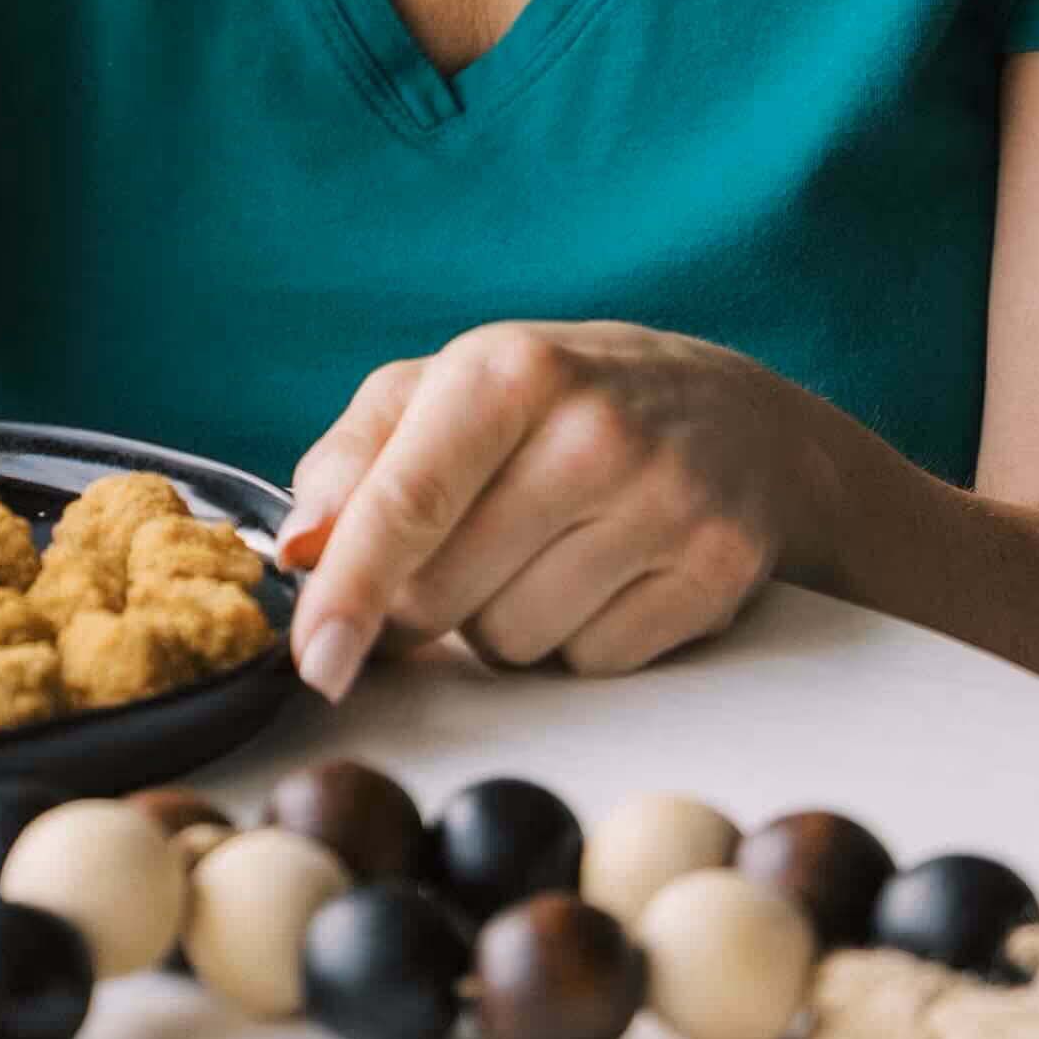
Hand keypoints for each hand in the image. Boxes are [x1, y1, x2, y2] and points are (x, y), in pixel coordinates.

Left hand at [280, 323, 832, 703]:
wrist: (739, 421)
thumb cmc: (560, 404)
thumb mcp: (450, 389)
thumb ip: (355, 458)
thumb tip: (300, 548)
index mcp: (509, 371)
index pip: (410, 500)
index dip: (352, 589)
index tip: (314, 660)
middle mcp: (593, 433)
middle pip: (444, 595)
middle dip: (425, 598)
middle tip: (470, 541)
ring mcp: (664, 505)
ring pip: (512, 644)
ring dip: (503, 621)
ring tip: (549, 547)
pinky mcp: (713, 574)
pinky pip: (590, 667)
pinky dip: (578, 642)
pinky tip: (606, 575)